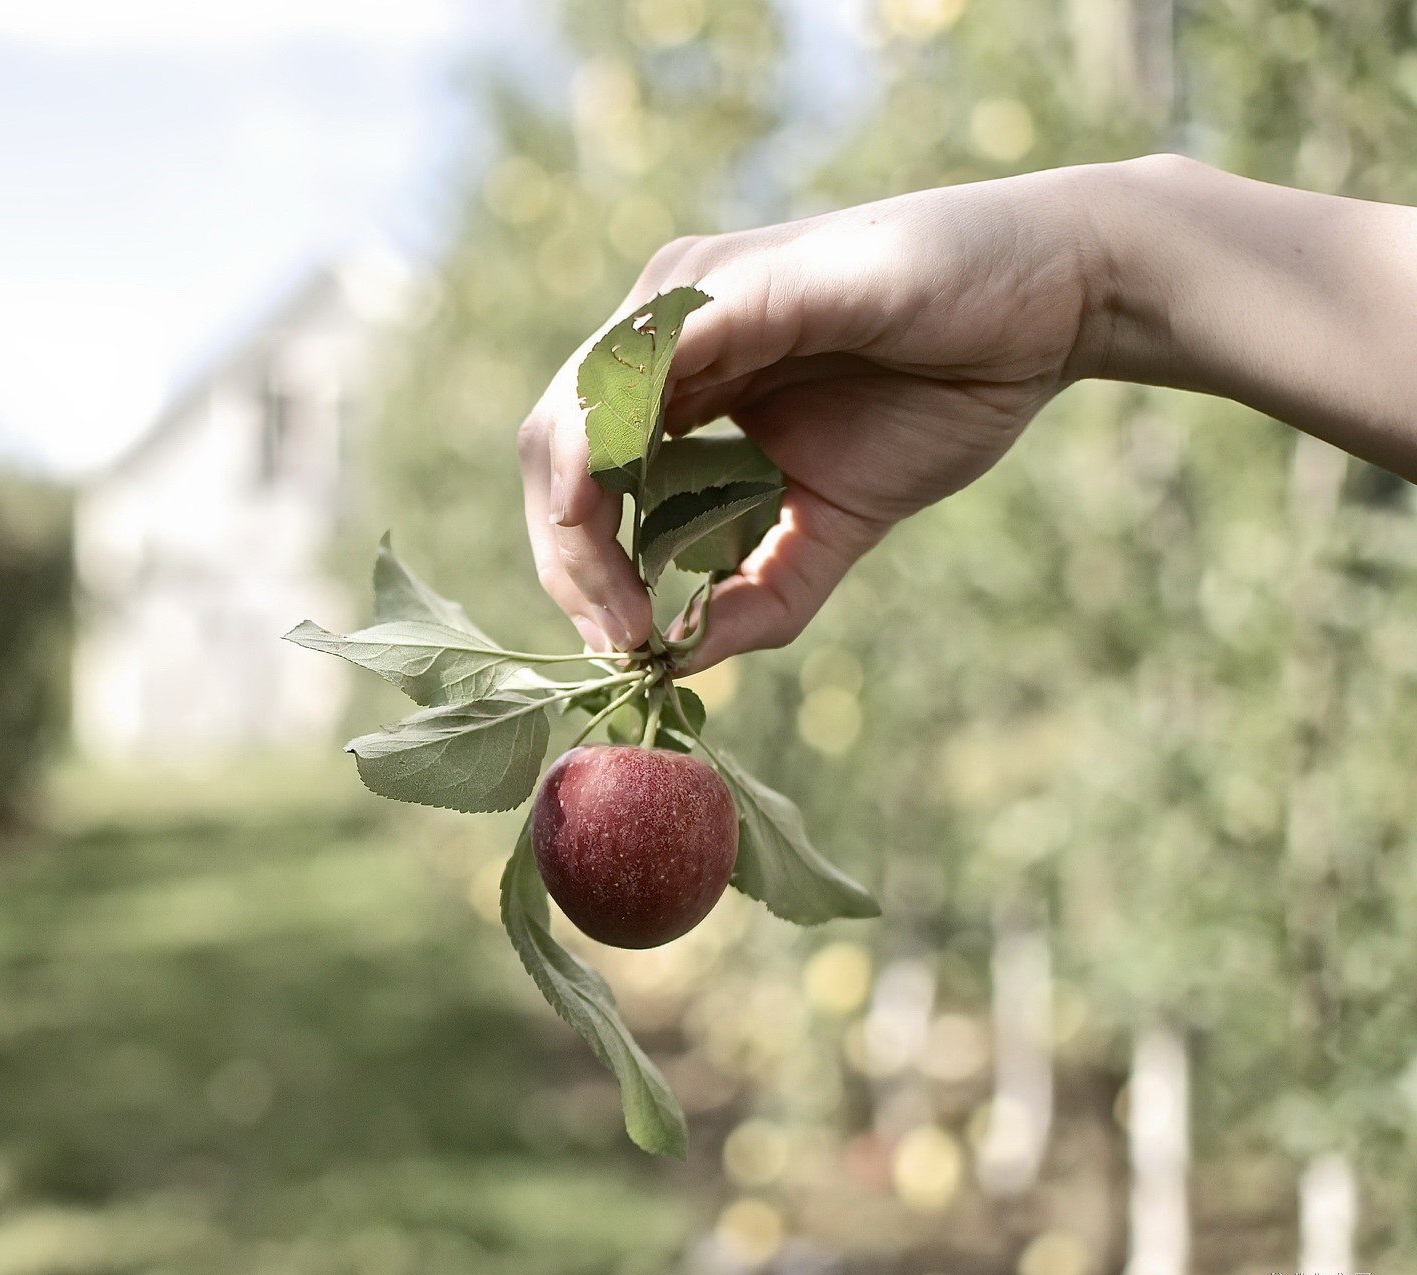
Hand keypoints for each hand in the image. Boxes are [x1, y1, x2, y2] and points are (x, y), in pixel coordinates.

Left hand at [518, 163, 1114, 670]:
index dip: (576, 568)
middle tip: (620, 641)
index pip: (574, 476)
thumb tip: (681, 662)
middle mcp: (660, 328)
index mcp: (675, 376)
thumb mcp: (834, 522)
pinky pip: (634, 371)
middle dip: (565, 563)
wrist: (1053, 303)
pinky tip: (629, 527)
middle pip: (550, 451)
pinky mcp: (734, 284)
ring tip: (629, 611)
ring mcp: (688, 295)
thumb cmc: (945, 391)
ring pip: (573, 418)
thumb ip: (761, 591)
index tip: (625, 646)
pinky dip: (610, 456)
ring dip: (579, 531)